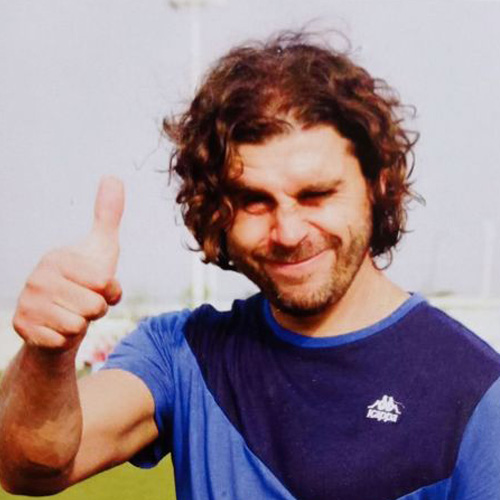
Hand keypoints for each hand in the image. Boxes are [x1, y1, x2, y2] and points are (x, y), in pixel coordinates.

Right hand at [12, 176, 124, 351]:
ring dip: (82, 324)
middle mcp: (37, 278)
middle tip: (84, 303)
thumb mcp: (102, 249)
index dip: (110, 291)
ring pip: (78, 325)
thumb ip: (108, 216)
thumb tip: (113, 176)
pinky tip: (59, 328)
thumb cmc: (86, 282)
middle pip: (92, 306)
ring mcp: (26, 302)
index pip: (104, 283)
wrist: (62, 317)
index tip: (97, 286)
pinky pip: (63, 341)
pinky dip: (67, 339)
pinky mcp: (21, 327)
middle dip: (96, 309)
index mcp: (58, 258)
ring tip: (72, 313)